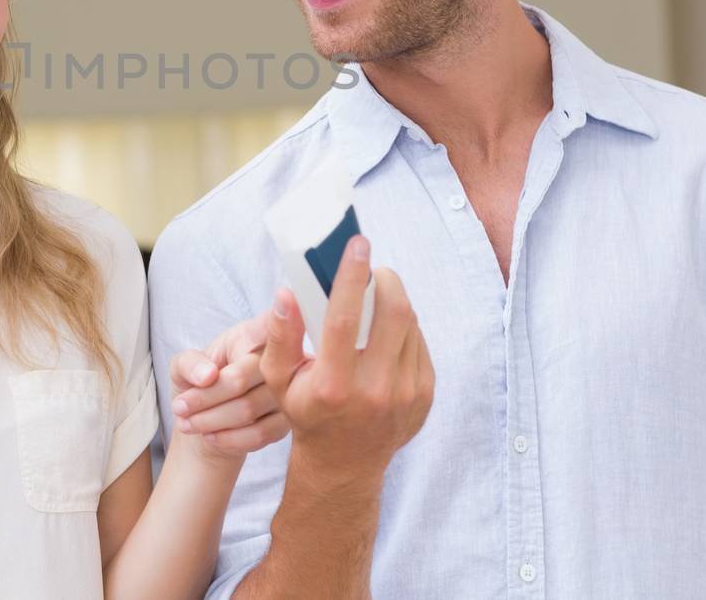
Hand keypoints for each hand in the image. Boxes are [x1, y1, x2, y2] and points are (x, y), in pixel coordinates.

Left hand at [168, 314, 288, 459]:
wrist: (207, 424)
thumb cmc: (199, 384)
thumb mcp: (182, 367)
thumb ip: (190, 363)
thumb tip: (207, 375)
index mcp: (252, 335)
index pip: (269, 323)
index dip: (278, 320)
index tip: (276, 306)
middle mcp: (276, 360)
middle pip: (241, 378)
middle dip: (205, 398)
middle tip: (178, 407)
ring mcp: (287, 392)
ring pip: (248, 409)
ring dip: (210, 421)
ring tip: (187, 423)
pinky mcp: (288, 422)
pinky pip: (260, 434)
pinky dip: (228, 439)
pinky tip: (210, 436)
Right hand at [260, 235, 432, 488]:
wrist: (345, 462)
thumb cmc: (307, 412)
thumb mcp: (280, 379)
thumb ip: (280, 336)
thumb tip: (286, 293)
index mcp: (334, 386)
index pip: (344, 320)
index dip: (351, 277)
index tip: (356, 244)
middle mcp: (375, 392)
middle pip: (393, 313)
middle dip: (385, 280)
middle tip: (372, 270)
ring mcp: (406, 395)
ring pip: (410, 324)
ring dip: (394, 301)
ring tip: (375, 299)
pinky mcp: (425, 395)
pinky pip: (418, 343)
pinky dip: (403, 326)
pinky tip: (385, 330)